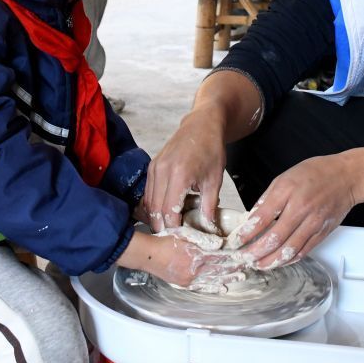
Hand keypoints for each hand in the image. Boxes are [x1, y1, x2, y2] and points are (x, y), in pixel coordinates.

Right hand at [117, 231, 242, 287]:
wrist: (148, 254)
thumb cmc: (163, 240)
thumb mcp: (183, 232)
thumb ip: (202, 238)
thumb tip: (220, 243)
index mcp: (198, 254)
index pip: (222, 255)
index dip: (235, 256)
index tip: (246, 255)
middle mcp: (196, 269)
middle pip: (221, 268)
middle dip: (235, 268)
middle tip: (248, 268)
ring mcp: (190, 278)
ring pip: (214, 279)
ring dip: (229, 278)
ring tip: (241, 278)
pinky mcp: (184, 283)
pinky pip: (202, 287)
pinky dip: (213, 288)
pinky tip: (222, 288)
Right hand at [143, 108, 226, 232]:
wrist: (202, 125)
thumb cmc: (211, 149)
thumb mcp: (214, 180)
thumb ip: (209, 206)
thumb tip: (207, 229)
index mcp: (179, 174)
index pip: (169, 210)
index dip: (173, 227)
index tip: (181, 238)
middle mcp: (162, 170)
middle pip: (155, 209)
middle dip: (162, 226)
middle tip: (173, 238)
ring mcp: (154, 167)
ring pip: (149, 201)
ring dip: (157, 217)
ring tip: (169, 228)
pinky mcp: (152, 166)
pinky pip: (149, 191)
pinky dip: (154, 204)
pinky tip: (165, 212)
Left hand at [232, 153, 357, 268]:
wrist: (346, 177)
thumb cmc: (316, 174)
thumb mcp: (285, 178)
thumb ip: (267, 198)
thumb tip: (252, 217)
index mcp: (287, 191)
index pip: (261, 218)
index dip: (246, 234)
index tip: (235, 241)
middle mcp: (301, 209)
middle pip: (274, 238)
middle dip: (255, 252)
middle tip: (243, 258)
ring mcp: (313, 223)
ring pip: (289, 250)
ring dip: (271, 261)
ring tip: (258, 265)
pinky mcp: (322, 233)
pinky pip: (303, 251)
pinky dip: (289, 260)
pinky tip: (278, 261)